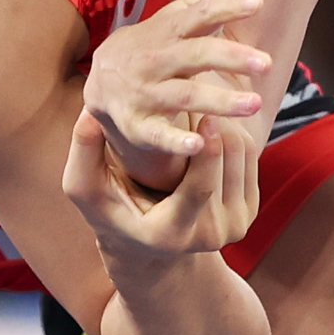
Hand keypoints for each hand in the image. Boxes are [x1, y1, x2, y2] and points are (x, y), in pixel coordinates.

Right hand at [64, 98, 261, 262]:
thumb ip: (84, 151)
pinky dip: (232, 131)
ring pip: (241, 155)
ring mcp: (232, 228)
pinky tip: (209, 120)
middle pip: (226, 165)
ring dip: (223, 122)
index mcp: (170, 233)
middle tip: (198, 92)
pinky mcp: (247, 213)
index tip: (204, 115)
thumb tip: (89, 112)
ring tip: (199, 103)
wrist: (145, 243)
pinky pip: (249, 158)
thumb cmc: (109, 207)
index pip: (199, 190)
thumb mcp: (85, 185)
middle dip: (214, 124)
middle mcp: (208, 237)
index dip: (205, 150)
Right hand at [78, 0, 278, 186]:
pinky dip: (175, 141)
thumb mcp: (181, 18)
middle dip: (229, 57)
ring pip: (183, 96)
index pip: (198, 13)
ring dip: (219, 101)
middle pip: (194, 55)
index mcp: (168, 29)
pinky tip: (198, 145)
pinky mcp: (138, 125)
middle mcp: (156, 59)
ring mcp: (145, 93)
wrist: (100, 82)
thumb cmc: (156, 44)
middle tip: (267, 63)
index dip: (226, 6)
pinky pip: (157, 134)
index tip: (256, 2)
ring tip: (255, 104)